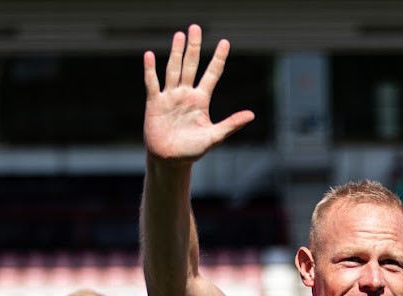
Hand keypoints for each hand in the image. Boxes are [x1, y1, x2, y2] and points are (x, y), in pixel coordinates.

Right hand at [143, 24, 255, 163]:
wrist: (170, 160)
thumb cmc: (192, 150)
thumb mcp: (214, 137)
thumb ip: (231, 124)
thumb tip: (251, 115)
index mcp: (201, 100)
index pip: (212, 74)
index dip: (218, 59)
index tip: (226, 42)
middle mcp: (186, 94)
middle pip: (191, 65)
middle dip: (193, 47)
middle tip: (195, 27)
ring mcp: (170, 97)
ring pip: (174, 69)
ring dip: (176, 52)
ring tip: (179, 35)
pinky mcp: (155, 103)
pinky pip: (152, 83)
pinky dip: (151, 70)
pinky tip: (150, 55)